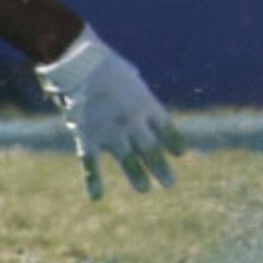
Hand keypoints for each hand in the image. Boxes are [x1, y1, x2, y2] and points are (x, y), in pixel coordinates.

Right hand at [34, 27, 183, 198]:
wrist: (81, 66)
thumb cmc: (107, 67)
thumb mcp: (131, 79)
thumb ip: (137, 97)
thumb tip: (140, 109)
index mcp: (147, 104)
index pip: (166, 128)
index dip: (173, 142)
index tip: (181, 154)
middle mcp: (134, 122)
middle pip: (151, 149)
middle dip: (161, 168)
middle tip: (170, 184)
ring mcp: (111, 132)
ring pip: (128, 160)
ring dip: (137, 176)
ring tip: (145, 189)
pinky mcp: (88, 138)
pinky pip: (91, 164)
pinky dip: (93, 181)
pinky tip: (96, 196)